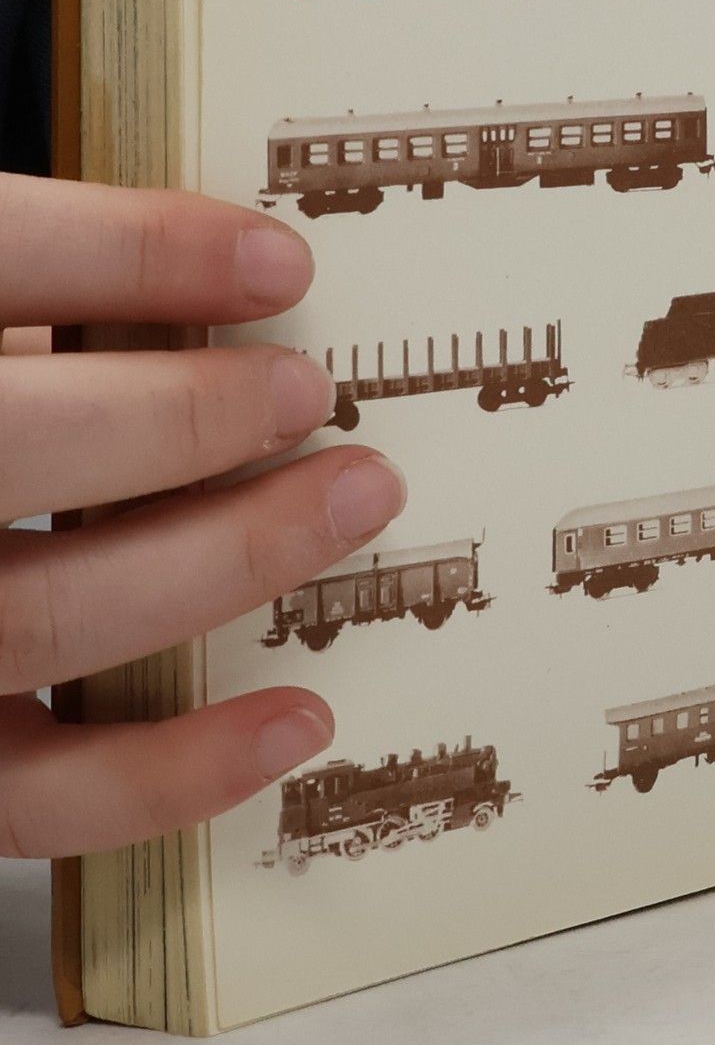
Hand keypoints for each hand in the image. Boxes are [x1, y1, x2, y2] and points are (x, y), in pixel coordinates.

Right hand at [0, 180, 404, 855]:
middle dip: (183, 417)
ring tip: (350, 497)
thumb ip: (44, 296)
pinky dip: (176, 767)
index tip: (281, 263)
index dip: (133, 253)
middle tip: (309, 392)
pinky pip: (39, 790)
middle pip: (17, 448)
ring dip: (226, 558)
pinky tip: (299, 715)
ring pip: (45, 618)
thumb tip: (228, 284)